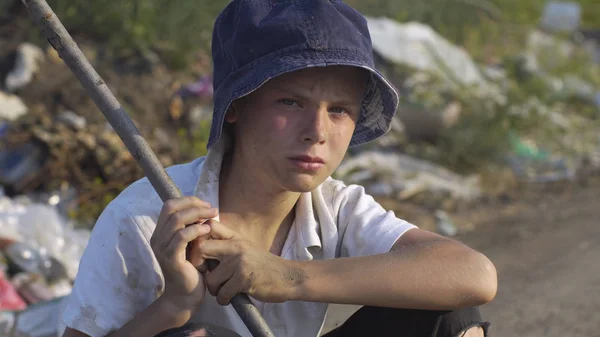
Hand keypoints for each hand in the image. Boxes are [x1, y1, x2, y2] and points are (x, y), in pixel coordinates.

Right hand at [150, 196, 217, 310]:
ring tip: (213, 216)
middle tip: (212, 209)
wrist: (185, 296)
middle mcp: (157, 238)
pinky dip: (195, 230)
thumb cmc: (192, 269)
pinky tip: (207, 229)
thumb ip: (192, 228)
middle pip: (171, 208)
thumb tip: (204, 209)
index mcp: (161, 233)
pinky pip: (181, 237)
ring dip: (197, 214)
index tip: (206, 205)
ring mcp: (162, 248)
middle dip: (194, 204)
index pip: (170, 205)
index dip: (188, 200)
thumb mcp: (191, 244)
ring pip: (177, 220)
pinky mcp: (170, 258)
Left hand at [195, 220, 304, 305]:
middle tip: (207, 275)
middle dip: (198, 265)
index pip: (209, 226)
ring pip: (210, 278)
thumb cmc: (265, 265)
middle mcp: (236, 246)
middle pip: (201, 249)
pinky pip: (222, 293)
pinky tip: (230, 298)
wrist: (289, 277)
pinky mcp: (243, 279)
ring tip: (222, 291)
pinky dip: (223, 299)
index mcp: (236, 237)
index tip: (203, 254)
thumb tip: (202, 248)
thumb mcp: (247, 248)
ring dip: (214, 289)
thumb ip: (228, 245)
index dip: (199, 239)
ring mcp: (239, 263)